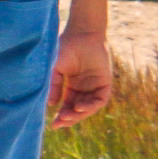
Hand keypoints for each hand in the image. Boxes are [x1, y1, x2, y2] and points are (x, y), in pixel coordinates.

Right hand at [47, 12, 113, 127]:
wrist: (82, 33)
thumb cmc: (66, 48)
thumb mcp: (56, 69)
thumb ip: (54, 86)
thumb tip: (52, 105)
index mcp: (72, 86)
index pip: (67, 106)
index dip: (61, 116)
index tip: (53, 125)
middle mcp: (84, 88)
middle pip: (78, 110)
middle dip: (69, 118)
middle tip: (60, 123)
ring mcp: (95, 86)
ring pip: (89, 107)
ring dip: (79, 114)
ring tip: (68, 116)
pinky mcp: (105, 82)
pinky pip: (100, 100)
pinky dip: (91, 106)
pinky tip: (80, 108)